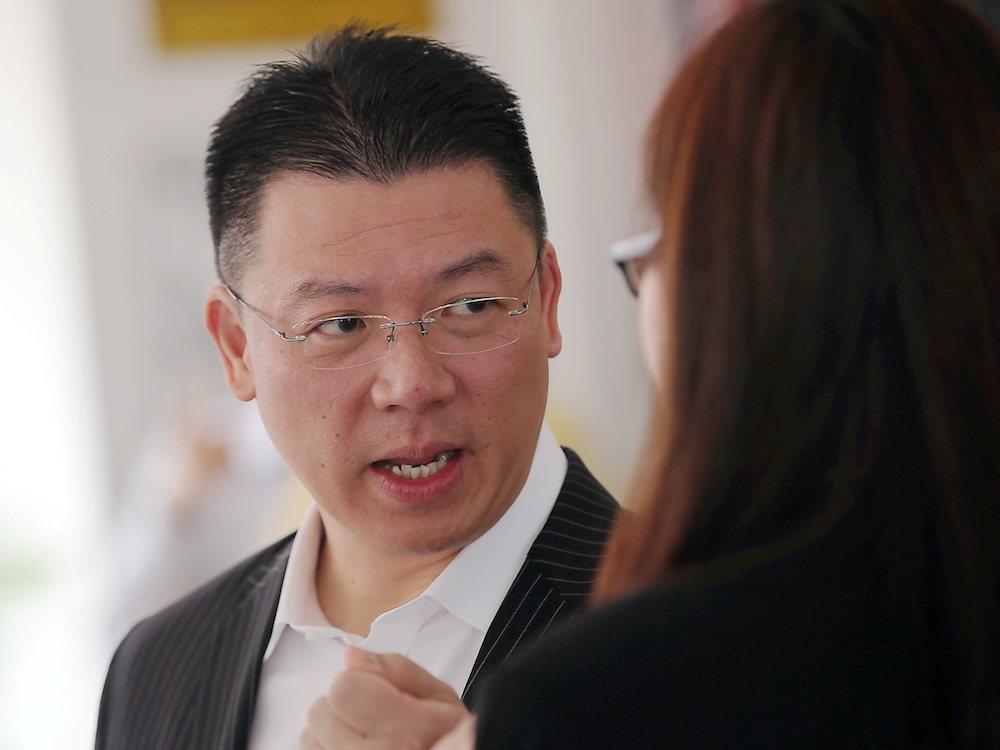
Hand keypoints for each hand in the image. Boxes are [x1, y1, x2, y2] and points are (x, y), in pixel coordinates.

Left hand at [299, 646, 470, 748]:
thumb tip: (353, 656)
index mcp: (406, 731)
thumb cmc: (447, 736)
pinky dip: (326, 745)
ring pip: (309, 735)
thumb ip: (397, 669)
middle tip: (371, 714)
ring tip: (363, 733)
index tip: (372, 687)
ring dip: (331, 729)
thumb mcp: (440, 696)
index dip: (356, 679)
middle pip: (320, 711)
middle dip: (342, 705)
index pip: (343, 689)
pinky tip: (352, 745)